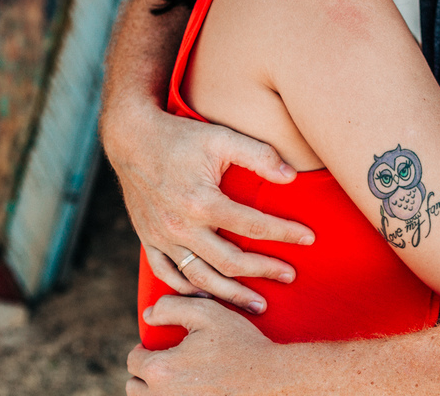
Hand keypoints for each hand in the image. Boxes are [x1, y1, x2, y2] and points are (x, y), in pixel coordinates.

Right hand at [104, 100, 314, 312]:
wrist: (131, 138)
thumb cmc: (180, 136)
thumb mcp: (222, 137)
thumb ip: (259, 155)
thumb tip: (290, 177)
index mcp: (202, 201)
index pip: (254, 225)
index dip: (285, 233)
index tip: (308, 238)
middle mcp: (181, 226)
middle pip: (230, 261)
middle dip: (264, 271)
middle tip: (290, 277)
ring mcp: (162, 237)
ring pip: (200, 278)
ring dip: (231, 294)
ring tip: (257, 304)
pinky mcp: (149, 240)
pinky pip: (168, 275)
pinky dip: (189, 290)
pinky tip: (210, 296)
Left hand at [127, 295, 276, 395]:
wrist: (271, 380)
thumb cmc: (240, 344)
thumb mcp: (208, 313)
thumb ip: (170, 307)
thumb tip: (147, 315)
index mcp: (161, 369)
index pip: (133, 362)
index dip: (142, 351)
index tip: (153, 349)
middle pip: (134, 389)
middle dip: (144, 375)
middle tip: (163, 366)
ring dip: (154, 392)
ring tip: (172, 381)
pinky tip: (187, 390)